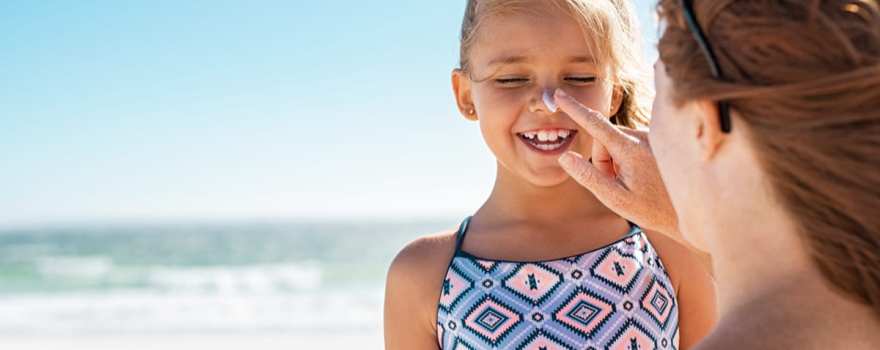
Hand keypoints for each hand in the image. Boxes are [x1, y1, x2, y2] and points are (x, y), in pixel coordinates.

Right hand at [554, 89, 679, 235]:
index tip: (559, 95)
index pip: (595, 124)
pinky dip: (628, 160)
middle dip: (603, 161)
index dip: (574, 109)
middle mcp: (643, 137)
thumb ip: (588, 176)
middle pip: (604, 140)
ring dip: (617, 162)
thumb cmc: (652, 209)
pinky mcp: (657, 141)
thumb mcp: (615, 198)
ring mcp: (652, 137)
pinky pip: (630, 144)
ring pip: (616, 143)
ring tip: (634, 184)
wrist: (692, 210)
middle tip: (617, 185)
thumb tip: (565, 157)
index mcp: (630, 149)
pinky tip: (644, 178)